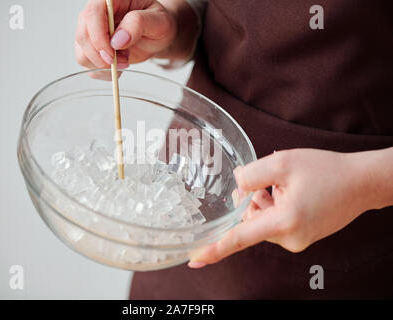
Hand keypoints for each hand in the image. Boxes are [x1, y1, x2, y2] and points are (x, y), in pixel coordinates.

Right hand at [75, 0, 176, 70]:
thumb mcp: (158, 21)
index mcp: (110, 0)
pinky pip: (87, 64)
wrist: (156, 35)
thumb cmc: (157, 23)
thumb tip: (118, 39)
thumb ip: (138, 24)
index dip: (99, 37)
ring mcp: (91, 31)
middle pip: (83, 36)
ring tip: (125, 61)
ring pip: (82, 53)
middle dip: (101, 56)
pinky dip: (102, 72)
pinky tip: (118, 67)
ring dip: (102, 65)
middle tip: (124, 61)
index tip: (113, 55)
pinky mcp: (91, 48)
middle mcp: (96, 13)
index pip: (93, 14)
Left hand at [188, 148, 380, 267]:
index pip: (239, 239)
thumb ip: (251, 174)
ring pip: (260, 222)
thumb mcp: (282, 163)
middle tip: (262, 184)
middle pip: (249, 223)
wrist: (361, 183)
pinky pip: (273, 223)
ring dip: (261, 202)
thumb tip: (236, 187)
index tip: (194, 259)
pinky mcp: (300, 237)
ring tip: (279, 186)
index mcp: (284, 222)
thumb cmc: (326, 171)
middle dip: (247, 202)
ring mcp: (296, 241)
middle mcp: (289, 239)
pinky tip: (283, 193)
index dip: (214, 249)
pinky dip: (272, 208)